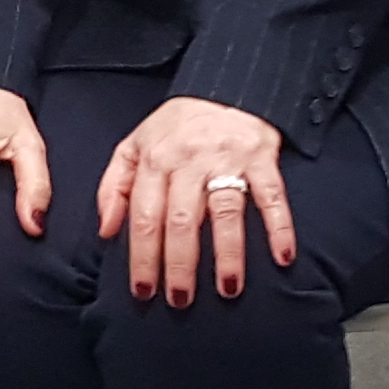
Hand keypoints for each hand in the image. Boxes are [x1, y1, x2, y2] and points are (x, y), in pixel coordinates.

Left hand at [94, 95, 294, 309]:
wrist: (225, 88)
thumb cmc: (176, 127)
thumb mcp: (134, 145)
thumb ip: (114, 186)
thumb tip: (105, 231)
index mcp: (156, 160)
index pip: (145, 216)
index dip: (142, 256)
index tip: (143, 291)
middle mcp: (189, 161)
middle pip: (182, 220)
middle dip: (180, 264)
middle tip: (180, 300)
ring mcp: (227, 159)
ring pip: (226, 211)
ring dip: (227, 253)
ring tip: (227, 289)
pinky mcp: (261, 158)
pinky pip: (272, 196)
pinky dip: (280, 226)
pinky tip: (283, 257)